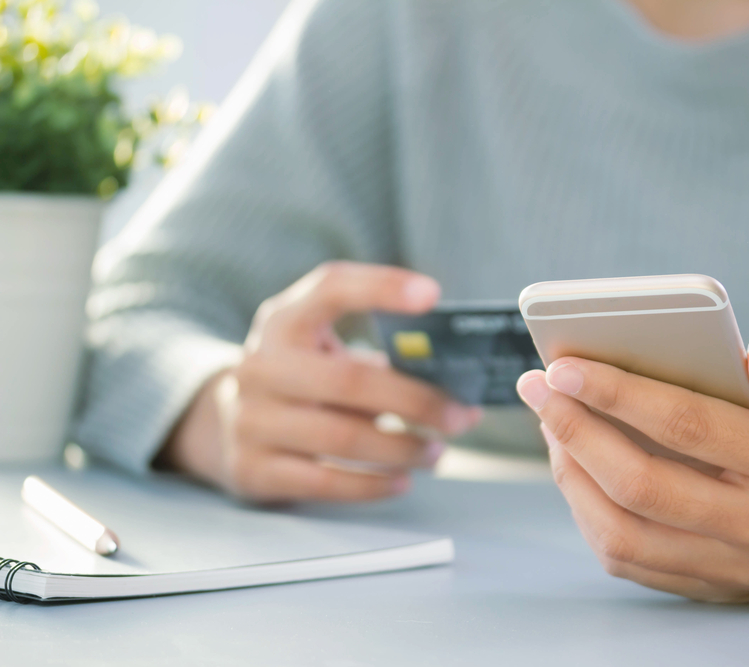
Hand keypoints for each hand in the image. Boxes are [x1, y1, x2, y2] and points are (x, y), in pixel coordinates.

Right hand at [161, 262, 481, 501]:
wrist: (222, 424)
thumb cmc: (301, 380)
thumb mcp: (320, 351)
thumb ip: (375, 357)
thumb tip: (457, 391)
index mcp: (283, 320)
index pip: (332, 287)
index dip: (382, 287)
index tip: (432, 295)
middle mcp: (259, 365)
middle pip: (351, 380)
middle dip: (416, 401)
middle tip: (458, 416)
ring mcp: (250, 419)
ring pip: (343, 437)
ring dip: (403, 448)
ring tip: (436, 452)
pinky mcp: (252, 469)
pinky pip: (325, 482)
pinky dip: (373, 485)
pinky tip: (400, 481)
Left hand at [516, 339, 748, 601]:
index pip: (688, 426)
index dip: (616, 393)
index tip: (564, 365)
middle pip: (641, 486)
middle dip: (574, 432)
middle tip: (539, 389)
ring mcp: (736, 568)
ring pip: (624, 535)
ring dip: (571, 477)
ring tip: (552, 425)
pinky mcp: (716, 588)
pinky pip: (631, 562)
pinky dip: (589, 516)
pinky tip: (577, 470)